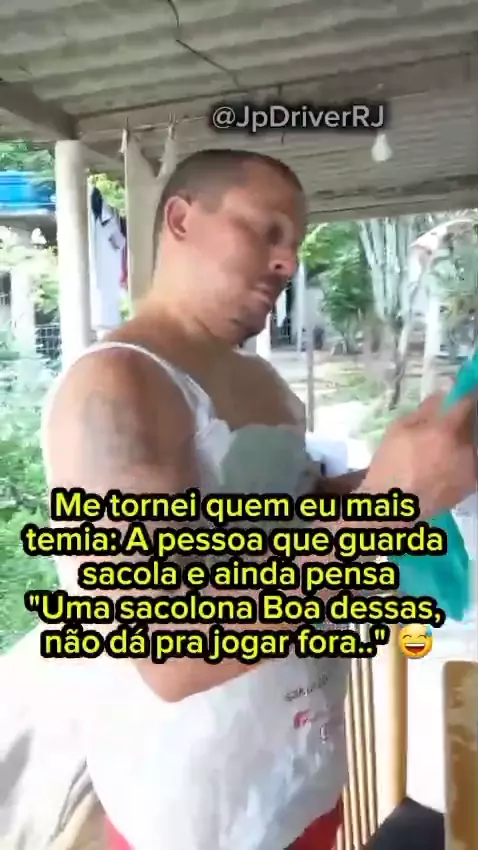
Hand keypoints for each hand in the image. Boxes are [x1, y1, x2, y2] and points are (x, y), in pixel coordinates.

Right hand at [361, 392, 476, 518]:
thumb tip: (442, 396)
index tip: (463, 392)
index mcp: (444, 430)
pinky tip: (446, 465)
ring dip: (463, 442)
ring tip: (442, 451)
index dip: (465, 395)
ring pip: (472, 444)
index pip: (466, 403)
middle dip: (461, 422)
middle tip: (445, 428)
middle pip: (471, 425)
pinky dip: (464, 459)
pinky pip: (472, 462)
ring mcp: (471, 467)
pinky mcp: (472, 483)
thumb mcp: (398, 430)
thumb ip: (423, 411)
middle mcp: (464, 447)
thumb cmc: (390, 464)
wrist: (395, 505)